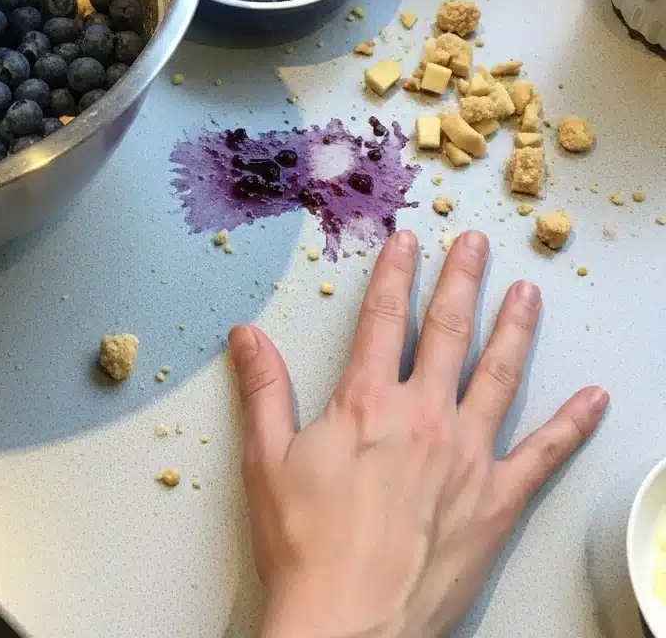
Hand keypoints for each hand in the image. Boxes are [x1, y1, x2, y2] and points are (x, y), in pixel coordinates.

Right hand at [229, 229, 607, 637]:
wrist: (347, 623)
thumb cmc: (303, 543)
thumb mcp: (266, 459)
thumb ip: (262, 389)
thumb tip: (246, 334)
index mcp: (366, 403)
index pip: (383, 319)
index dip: (395, 274)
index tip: (407, 240)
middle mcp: (423, 416)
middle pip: (447, 332)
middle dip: (461, 281)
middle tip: (474, 243)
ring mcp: (466, 456)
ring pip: (498, 376)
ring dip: (514, 329)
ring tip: (528, 293)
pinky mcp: (496, 500)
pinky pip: (543, 454)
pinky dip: (571, 423)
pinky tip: (593, 397)